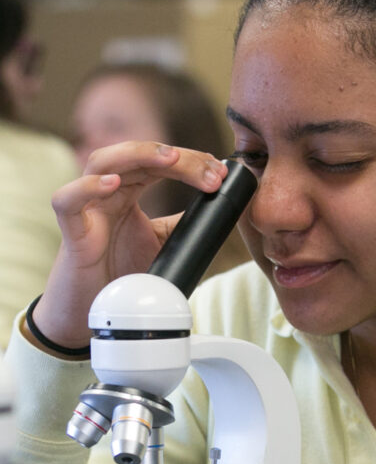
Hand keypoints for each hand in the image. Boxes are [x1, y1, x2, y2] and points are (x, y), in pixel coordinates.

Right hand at [32, 142, 228, 351]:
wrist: (95, 309)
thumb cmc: (123, 272)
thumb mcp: (163, 243)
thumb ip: (182, 225)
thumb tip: (217, 213)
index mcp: (129, 191)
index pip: (159, 162)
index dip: (189, 161)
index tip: (220, 171)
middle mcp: (107, 191)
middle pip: (138, 156)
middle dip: (176, 157)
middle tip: (211, 171)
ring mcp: (88, 207)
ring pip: (102, 162)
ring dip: (138, 155)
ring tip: (170, 159)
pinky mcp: (72, 231)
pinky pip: (67, 200)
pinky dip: (87, 187)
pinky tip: (111, 184)